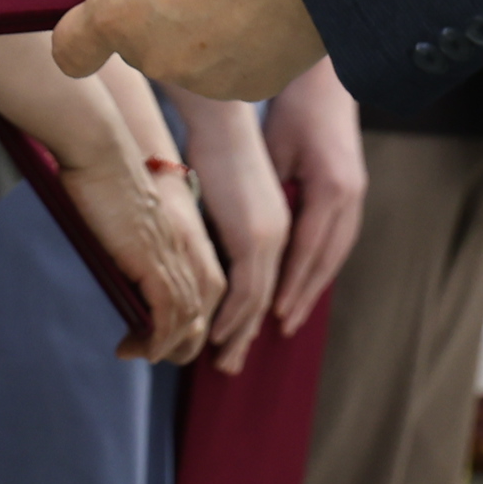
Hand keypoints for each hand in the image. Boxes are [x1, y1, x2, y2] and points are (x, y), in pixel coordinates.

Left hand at [52, 0, 325, 100]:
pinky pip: (231, 70)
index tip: (91, 17)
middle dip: (157, 19)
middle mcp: (153, 58)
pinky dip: (242, 49)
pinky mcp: (249, 90)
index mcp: (121, 13)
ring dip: (202, 35)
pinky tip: (268, 13)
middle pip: (141, 46)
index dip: (77, 34)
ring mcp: (202, 81)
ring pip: (188, 60)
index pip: (70, 51)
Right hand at [52, 144, 216, 365]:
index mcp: (184, 232)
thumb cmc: (102, 170)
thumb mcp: (128, 209)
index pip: (208, 285)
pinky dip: (157, 338)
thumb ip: (135, 236)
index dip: (195, 316)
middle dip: (185, 341)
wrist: (98, 147)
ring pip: (187, 317)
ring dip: (167, 346)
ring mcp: (170, 253)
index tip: (167, 332)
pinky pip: (166, 313)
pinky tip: (140, 349)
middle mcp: (185, 245)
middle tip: (156, 355)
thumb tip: (121, 258)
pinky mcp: (150, 259)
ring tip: (141, 355)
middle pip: (203, 308)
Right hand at [190, 104, 290, 372]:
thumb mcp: (220, 198)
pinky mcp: (255, 237)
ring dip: (241, 334)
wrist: (219, 119)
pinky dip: (232, 316)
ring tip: (223, 360)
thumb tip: (201, 251)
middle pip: (270, 297)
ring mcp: (271, 236)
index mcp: (276, 223)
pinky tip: (216, 334)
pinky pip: (247, 290)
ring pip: (260, 300)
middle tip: (232, 364)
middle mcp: (281, 233)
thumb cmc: (212, 147)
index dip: (254, 313)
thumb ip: (218, 228)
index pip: (269, 280)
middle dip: (250, 334)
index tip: (237, 339)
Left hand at [260, 63, 367, 337]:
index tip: (274, 313)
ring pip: (336, 252)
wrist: (329, 79)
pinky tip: (308, 278)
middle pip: (327, 259)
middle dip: (304, 295)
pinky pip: (339, 237)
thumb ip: (270, 193)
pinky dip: (323, 262)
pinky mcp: (354, 190)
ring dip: (315, 283)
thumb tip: (250, 234)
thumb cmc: (296, 108)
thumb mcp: (275, 149)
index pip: (308, 249)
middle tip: (283, 327)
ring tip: (295, 313)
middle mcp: (350, 197)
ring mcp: (357, 194)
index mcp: (331, 189)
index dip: (291, 283)